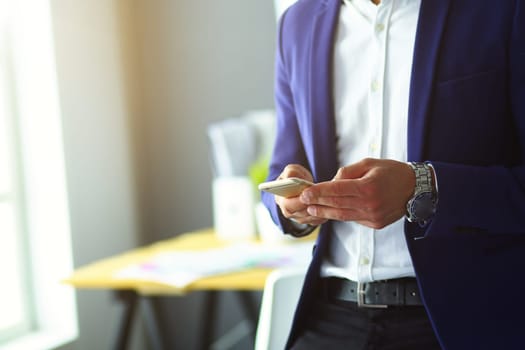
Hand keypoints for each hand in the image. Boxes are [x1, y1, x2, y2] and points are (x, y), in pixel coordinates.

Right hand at [274, 164, 327, 225]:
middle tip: (324, 198)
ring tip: (330, 201)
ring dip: (321, 210)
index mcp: (281, 199)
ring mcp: (298, 218)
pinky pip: (317, 220)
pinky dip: (325, 214)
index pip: (288, 205)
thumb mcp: (291, 170)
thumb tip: (291, 177)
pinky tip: (331, 206)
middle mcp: (288, 212)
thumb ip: (290, 172)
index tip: (307, 194)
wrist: (300, 184)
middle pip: (301, 213)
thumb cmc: (295, 176)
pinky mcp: (309, 220)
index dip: (298, 201)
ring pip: (311, 218)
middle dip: (313, 205)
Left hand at [299, 158, 414, 228]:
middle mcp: (370, 204)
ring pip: (343, 215)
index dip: (319, 192)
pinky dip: (341, 214)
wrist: (415, 188)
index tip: (305, 193)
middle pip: (337, 204)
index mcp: (368, 187)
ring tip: (312, 209)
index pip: (337, 190)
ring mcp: (373, 216)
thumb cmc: (391, 172)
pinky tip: (332, 210)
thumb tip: (331, 183)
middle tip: (303, 201)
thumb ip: (347, 172)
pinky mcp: (375, 224)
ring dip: (325, 212)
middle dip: (318, 203)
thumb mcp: (369, 163)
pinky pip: (354, 219)